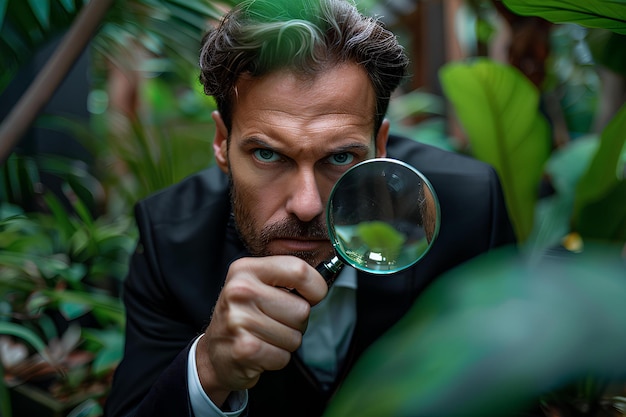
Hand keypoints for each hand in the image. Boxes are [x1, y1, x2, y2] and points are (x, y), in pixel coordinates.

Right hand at [196, 255, 327, 405]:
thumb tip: (321, 283)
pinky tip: (260, 351)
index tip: (311, 296)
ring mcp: (239, 320)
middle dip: (296, 322)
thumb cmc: (242, 317)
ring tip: (265, 336)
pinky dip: (277, 358)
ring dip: (286, 342)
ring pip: (295, 336)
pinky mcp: (244, 349)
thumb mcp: (257, 285)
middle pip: (301, 309)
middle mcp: (240, 291)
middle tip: (274, 322)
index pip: (299, 270)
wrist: (214, 353)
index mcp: (246, 269)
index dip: (315, 288)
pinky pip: (284, 356)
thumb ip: (286, 279)